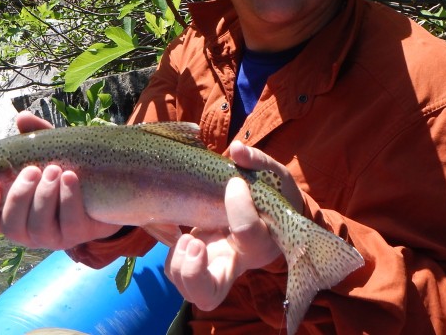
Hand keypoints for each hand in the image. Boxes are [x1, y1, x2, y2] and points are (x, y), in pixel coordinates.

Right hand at [0, 111, 120, 248]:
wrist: (105, 187)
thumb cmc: (64, 170)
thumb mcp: (48, 152)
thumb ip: (34, 137)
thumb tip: (22, 117)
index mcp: (10, 211)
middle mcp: (27, 229)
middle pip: (10, 226)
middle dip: (19, 196)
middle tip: (32, 169)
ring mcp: (52, 236)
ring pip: (38, 227)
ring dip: (45, 195)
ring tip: (56, 169)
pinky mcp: (77, 235)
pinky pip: (68, 223)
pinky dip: (68, 198)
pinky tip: (71, 177)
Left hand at [164, 141, 301, 310]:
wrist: (268, 215)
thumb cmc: (272, 194)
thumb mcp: (273, 175)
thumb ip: (257, 162)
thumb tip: (237, 150)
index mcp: (263, 241)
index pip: (248, 233)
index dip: (239, 207)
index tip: (233, 183)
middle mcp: (237, 263)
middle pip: (209, 294)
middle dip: (193, 274)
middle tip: (194, 242)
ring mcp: (214, 268)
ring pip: (188, 290)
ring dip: (178, 263)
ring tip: (187, 236)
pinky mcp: (199, 262)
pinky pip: (176, 271)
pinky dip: (172, 255)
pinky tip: (182, 232)